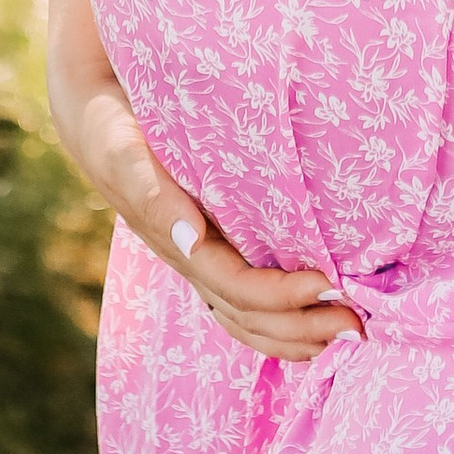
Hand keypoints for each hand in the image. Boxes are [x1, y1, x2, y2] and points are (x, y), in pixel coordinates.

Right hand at [48, 50, 361, 360]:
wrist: (97, 118)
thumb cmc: (116, 128)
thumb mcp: (127, 152)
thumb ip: (154, 195)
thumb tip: (191, 239)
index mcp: (175, 242)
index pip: (235, 287)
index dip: (281, 295)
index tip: (330, 282)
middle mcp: (190, 261)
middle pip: (247, 316)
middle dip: (301, 328)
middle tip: (356, 326)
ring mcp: (199, 261)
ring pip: (248, 319)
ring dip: (297, 334)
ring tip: (347, 334)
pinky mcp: (212, 249)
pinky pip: (245, 302)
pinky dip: (282, 321)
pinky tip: (317, 322)